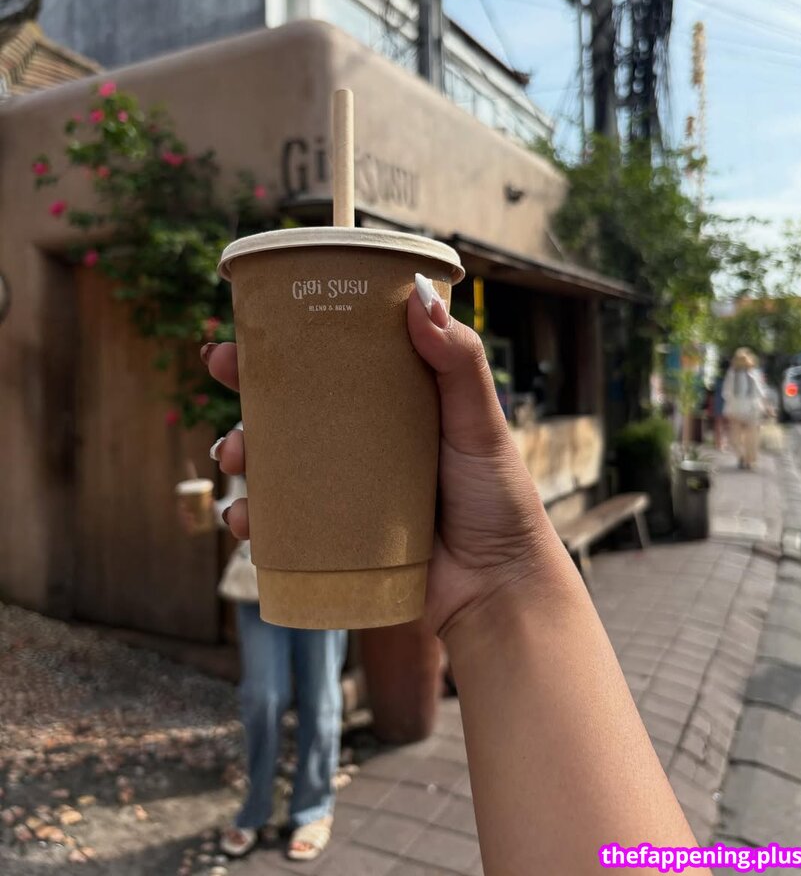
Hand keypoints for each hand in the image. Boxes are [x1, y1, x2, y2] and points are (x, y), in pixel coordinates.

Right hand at [204, 285, 564, 635]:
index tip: (255, 319)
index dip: (290, 340)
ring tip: (234, 454)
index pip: (332, 362)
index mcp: (390, 406)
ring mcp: (342, 491)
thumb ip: (458, 360)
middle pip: (290, 407)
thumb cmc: (497, 498)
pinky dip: (249, 518)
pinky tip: (242, 518)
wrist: (497, 588)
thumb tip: (419, 293)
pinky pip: (277, 524)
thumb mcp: (478, 421)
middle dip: (246, 386)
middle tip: (222, 367)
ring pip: (274, 463)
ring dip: (239, 450)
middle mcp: (359, 444)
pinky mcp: (331, 538)